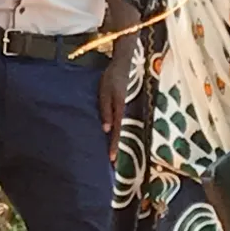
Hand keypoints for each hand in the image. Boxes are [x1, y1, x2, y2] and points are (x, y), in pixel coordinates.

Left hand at [99, 45, 134, 161]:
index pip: (117, 131)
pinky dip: (116, 132)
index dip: (114, 145)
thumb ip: (106, 110)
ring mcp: (124, 109)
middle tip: (114, 165)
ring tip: (113, 157)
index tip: (112, 159)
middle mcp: (124, 112)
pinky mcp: (121, 107)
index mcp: (120, 109)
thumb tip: (106, 129)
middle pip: (120, 133)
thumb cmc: (111, 78)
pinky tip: (112, 138)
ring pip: (121, 129)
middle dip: (117, 149)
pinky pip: (120, 122)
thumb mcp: (105, 93)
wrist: (122, 65)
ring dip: (116, 142)